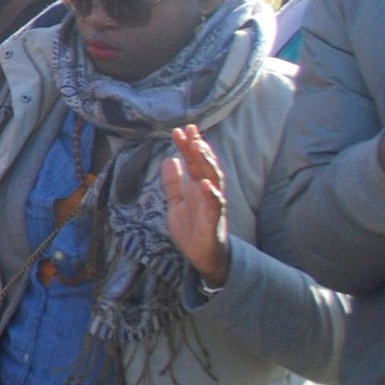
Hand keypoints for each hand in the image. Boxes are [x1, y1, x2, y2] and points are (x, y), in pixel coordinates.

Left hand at [159, 125, 232, 285]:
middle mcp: (208, 192)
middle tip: (190, 129)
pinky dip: (212, 194)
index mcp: (198, 187)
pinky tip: (205, 184)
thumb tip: (169, 160)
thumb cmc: (193, 228)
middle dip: (198, 147)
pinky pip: (216, 205)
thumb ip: (174, 183)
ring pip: (214, 179)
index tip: (180, 130)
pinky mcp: (214, 220)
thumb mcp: (177, 202)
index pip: (194, 162)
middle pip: (205, 165)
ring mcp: (213, 204)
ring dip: (207, 163)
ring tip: (198, 147)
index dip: (188, 146)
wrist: (203, 255)